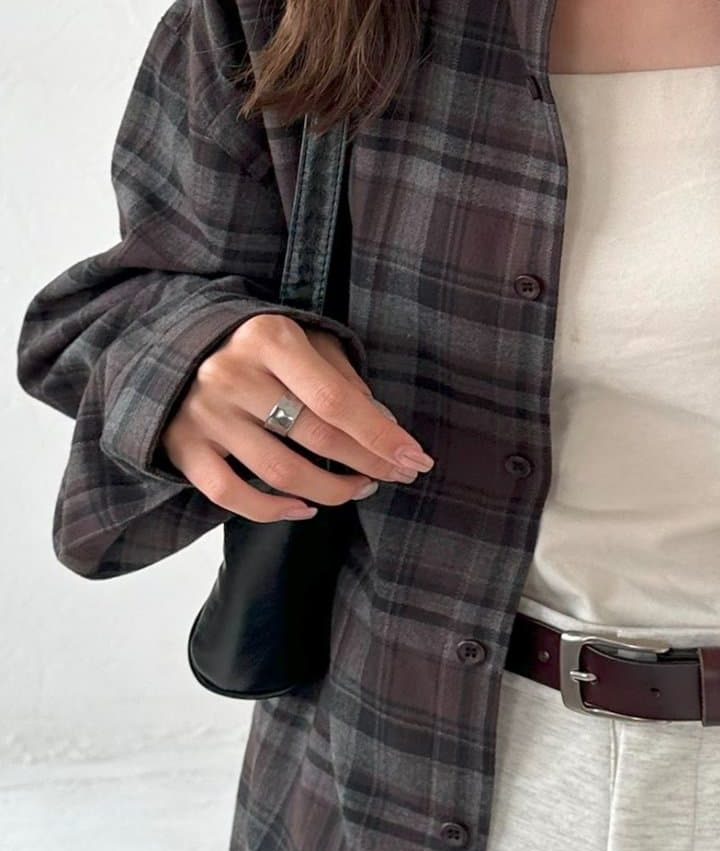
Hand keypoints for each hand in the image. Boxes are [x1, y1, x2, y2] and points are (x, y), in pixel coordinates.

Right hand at [159, 313, 432, 521]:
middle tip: (397, 475)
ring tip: (359, 488)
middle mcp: (231, 374)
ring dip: (332, 490)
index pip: (337, 400)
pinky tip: (306, 508)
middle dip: (368, 464)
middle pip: (316, 437)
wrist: (172, 346)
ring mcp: (204, 414)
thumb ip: (343, 377)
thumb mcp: (303, 340)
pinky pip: (232, 496)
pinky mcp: (181, 447)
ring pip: (281, 473)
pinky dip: (273, 511)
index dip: (381, 436)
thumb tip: (386, 426)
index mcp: (268, 339)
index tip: (415, 459)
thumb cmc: (255, 347)